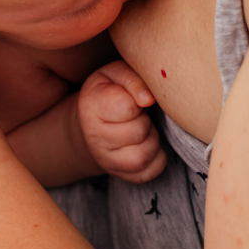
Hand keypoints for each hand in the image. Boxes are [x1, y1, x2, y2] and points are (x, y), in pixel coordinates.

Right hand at [77, 62, 165, 183]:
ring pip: (143, 156)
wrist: (92, 123)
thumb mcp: (116, 74)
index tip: (132, 97)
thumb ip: (133, 78)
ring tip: (143, 127)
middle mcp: (93, 137)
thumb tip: (149, 98)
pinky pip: (150, 172)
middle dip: (145, 119)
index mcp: (91, 106)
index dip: (138, 98)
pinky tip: (147, 143)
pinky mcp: (120, 175)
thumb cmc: (109, 92)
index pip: (127, 106)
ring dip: (152, 139)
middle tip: (139, 113)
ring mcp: (105, 160)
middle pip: (138, 131)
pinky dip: (157, 158)